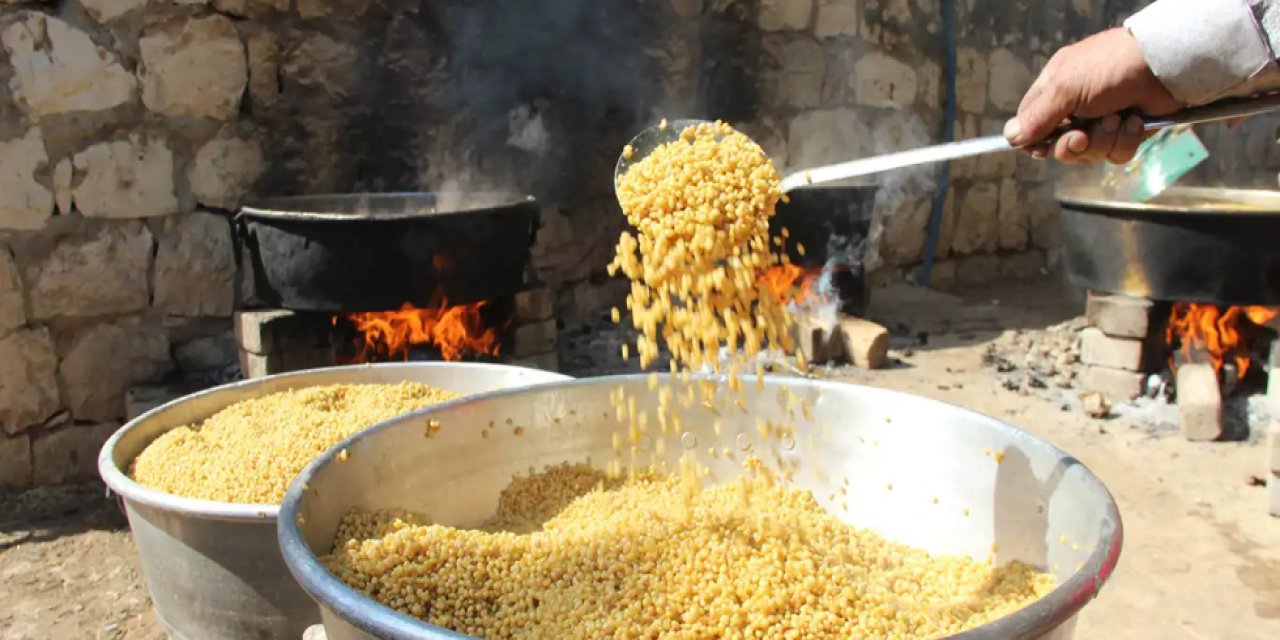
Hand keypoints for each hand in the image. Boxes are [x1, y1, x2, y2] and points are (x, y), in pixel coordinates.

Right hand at [1004, 27, 1183, 163]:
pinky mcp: (1127, 132)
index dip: (1034, 140)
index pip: (1031, 122)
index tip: (1041, 149)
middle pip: (1061, 146)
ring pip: (1090, 154)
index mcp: (1057, 90)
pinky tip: (1135, 121)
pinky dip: (1126, 141)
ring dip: (1104, 140)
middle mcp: (1077, 107)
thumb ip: (1036, 117)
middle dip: (1074, 145)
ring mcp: (1103, 121)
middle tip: (1084, 135)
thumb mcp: (1065, 89)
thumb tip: (1010, 138)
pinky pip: (1116, 154)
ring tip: (1118, 118)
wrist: (1165, 67)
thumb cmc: (1110, 68)